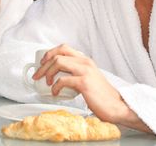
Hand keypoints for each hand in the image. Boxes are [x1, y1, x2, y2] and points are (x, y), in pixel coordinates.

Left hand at [33, 44, 150, 131]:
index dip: (49, 53)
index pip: (63, 48)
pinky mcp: (84, 82)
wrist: (117, 106)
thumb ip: (76, 73)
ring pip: (58, 62)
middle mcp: (85, 62)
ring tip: (47, 83)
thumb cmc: (101, 96)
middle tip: (38, 74)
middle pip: (58, 54)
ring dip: (48, 73)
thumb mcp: (89, 78)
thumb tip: (57, 75)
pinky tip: (55, 93)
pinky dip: (55, 87)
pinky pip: (63, 80)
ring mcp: (85, 71)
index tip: (42, 63)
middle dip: (44, 64)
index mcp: (85, 60)